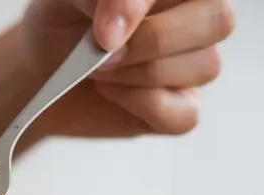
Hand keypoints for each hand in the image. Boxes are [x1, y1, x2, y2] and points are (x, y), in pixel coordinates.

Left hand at [22, 0, 235, 137]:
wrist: (44, 67)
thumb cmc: (65, 21)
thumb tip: (116, 32)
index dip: (145, 7)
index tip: (104, 32)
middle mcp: (195, 17)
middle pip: (219, 20)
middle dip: (155, 40)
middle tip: (104, 51)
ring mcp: (193, 64)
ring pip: (206, 67)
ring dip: (141, 73)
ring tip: (100, 70)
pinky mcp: (181, 107)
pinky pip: (186, 114)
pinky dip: (144, 105)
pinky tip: (113, 92)